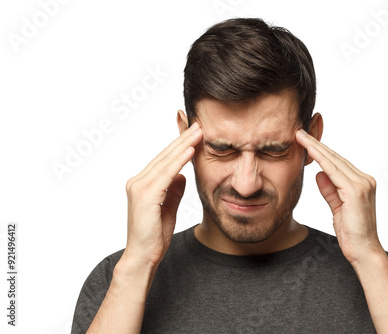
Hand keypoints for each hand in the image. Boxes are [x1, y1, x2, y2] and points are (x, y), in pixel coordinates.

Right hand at [123, 122, 202, 267]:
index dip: (179, 145)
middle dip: (183, 139)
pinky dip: (179, 161)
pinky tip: (190, 151)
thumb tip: (182, 175)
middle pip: (164, 156)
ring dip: (183, 145)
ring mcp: (139, 187)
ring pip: (165, 161)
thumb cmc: (154, 235)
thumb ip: (173, 190)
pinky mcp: (146, 195)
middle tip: (198, 124)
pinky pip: (166, 174)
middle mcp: (138, 182)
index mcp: (142, 184)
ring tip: (198, 132)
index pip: (164, 160)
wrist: (143, 256)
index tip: (194, 133)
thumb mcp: (168, 208)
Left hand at [296, 129, 383, 264]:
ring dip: (316, 147)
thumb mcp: (337, 208)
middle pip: (336, 157)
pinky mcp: (356, 192)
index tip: (306, 140)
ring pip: (334, 161)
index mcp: (361, 183)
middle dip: (316, 143)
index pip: (337, 162)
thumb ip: (330, 190)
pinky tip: (310, 152)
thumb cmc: (352, 233)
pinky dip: (322, 160)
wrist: (364, 251)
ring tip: (301, 136)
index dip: (321, 151)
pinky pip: (334, 172)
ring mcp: (362, 184)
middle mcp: (365, 180)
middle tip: (300, 131)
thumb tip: (319, 174)